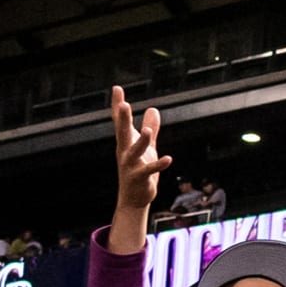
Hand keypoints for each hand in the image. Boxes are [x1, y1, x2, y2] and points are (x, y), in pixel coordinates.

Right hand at [110, 86, 172, 212]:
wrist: (133, 198)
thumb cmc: (139, 169)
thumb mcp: (146, 146)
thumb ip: (150, 128)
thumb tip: (153, 109)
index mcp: (126, 142)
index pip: (120, 121)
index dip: (118, 105)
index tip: (117, 88)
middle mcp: (125, 152)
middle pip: (122, 132)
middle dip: (123, 119)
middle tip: (124, 104)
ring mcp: (131, 166)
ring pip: (134, 152)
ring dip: (141, 142)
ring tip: (147, 132)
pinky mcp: (139, 178)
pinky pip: (149, 170)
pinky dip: (158, 164)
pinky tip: (168, 158)